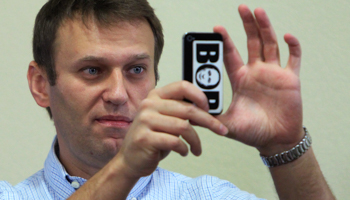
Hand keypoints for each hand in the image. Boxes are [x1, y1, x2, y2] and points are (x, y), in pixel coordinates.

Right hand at [116, 81, 227, 177]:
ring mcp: (145, 121)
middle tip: (220, 130)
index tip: (209, 109)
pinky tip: (184, 152)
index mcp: (155, 96)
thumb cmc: (153, 138)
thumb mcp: (165, 120)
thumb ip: (180, 111)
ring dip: (196, 140)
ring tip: (197, 148)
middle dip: (209, 121)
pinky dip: (184, 149)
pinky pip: (175, 141)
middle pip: (188, 109)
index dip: (200, 96)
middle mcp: (149, 105)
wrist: (130, 159)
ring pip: (184, 127)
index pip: (182, 86)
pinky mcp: (145, 138)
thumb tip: (207, 110)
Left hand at [214, 5, 303, 154]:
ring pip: (270, 45)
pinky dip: (293, 47)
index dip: (225, 41)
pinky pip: (293, 59)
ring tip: (258, 12)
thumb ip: (211, 118)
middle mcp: (256, 72)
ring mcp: (273, 74)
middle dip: (246, 25)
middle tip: (242, 8)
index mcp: (240, 79)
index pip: (231, 55)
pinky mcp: (290, 79)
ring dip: (265, 28)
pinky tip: (287, 37)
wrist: (276, 141)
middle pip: (251, 43)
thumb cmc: (253, 132)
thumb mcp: (228, 124)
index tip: (216, 28)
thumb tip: (190, 116)